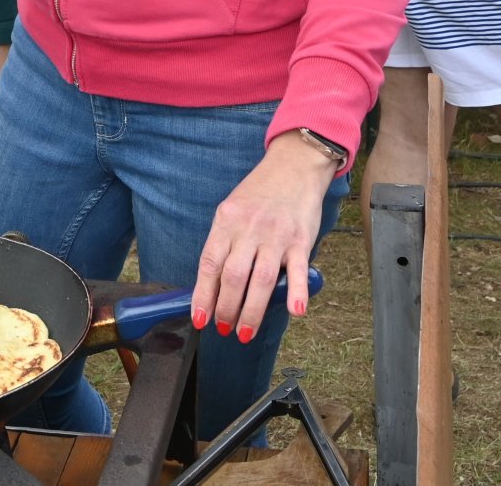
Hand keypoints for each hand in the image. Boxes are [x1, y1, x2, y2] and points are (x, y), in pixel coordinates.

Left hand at [191, 133, 333, 340]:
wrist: (294, 167)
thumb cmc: (259, 194)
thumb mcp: (232, 210)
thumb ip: (224, 243)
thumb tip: (212, 285)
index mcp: (227, 220)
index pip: (210, 263)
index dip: (203, 294)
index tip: (199, 318)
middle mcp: (249, 228)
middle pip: (234, 276)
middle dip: (226, 309)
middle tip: (224, 329)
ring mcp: (276, 234)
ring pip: (262, 279)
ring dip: (252, 311)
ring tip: (244, 332)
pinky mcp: (301, 239)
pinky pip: (299, 268)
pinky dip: (297, 291)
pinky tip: (294, 310)